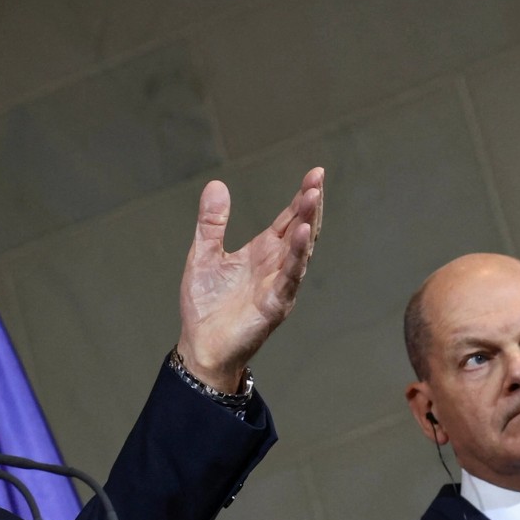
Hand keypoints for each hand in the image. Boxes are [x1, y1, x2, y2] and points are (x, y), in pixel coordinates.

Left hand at [176, 166, 323, 390]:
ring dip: (308, 224)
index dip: (301, 197)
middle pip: (301, 229)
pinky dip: (298, 256)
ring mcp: (279, 285)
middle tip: (318, 178)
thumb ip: (212, 223)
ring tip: (313, 198)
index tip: (315, 174)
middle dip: (310, 204)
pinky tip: (303, 235)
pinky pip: (290, 277)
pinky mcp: (275, 304)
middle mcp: (276, 265)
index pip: (289, 219)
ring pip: (301, 251)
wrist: (201, 345)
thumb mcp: (203, 255)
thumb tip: (217, 183)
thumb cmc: (206, 305)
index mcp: (263, 251)